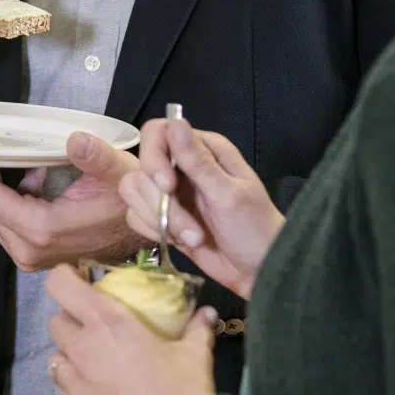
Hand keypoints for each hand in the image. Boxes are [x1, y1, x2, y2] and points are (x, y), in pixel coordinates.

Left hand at [0, 131, 142, 271]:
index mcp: (42, 229)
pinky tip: (19, 179)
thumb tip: (75, 140)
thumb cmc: (130, 201)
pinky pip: (8, 223)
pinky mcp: (37, 256)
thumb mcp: (118, 172)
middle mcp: (31, 249)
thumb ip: (96, 157)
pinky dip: (6, 201)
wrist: (146, 228)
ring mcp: (33, 257)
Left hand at [45, 264, 215, 394]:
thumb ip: (196, 327)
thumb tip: (207, 313)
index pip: (60, 285)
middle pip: (56, 321)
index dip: (64, 278)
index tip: (78, 281)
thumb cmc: (182, 389)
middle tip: (93, 327)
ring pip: (55, 357)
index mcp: (106, 322)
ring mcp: (73, 382)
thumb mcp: (194, 352)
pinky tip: (96, 393)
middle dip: (71, 320)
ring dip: (70, 355)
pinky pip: (64, 391)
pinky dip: (75, 387)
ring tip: (93, 363)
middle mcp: (82, 347)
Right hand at [126, 116, 282, 299]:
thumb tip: (175, 122)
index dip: (154, 157)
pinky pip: (136, 215)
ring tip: (192, 238)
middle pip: (142, 168)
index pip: (157, 133)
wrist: (258, 272)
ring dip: (160, 220)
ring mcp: (171, 192)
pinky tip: (178, 242)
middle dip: (162, 204)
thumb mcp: (229, 195)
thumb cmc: (254, 229)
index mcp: (204, 149)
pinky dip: (153, 231)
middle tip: (190, 229)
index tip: (167, 186)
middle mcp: (183, 165)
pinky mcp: (163, 216)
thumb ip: (199, 162)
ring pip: (135, 192)